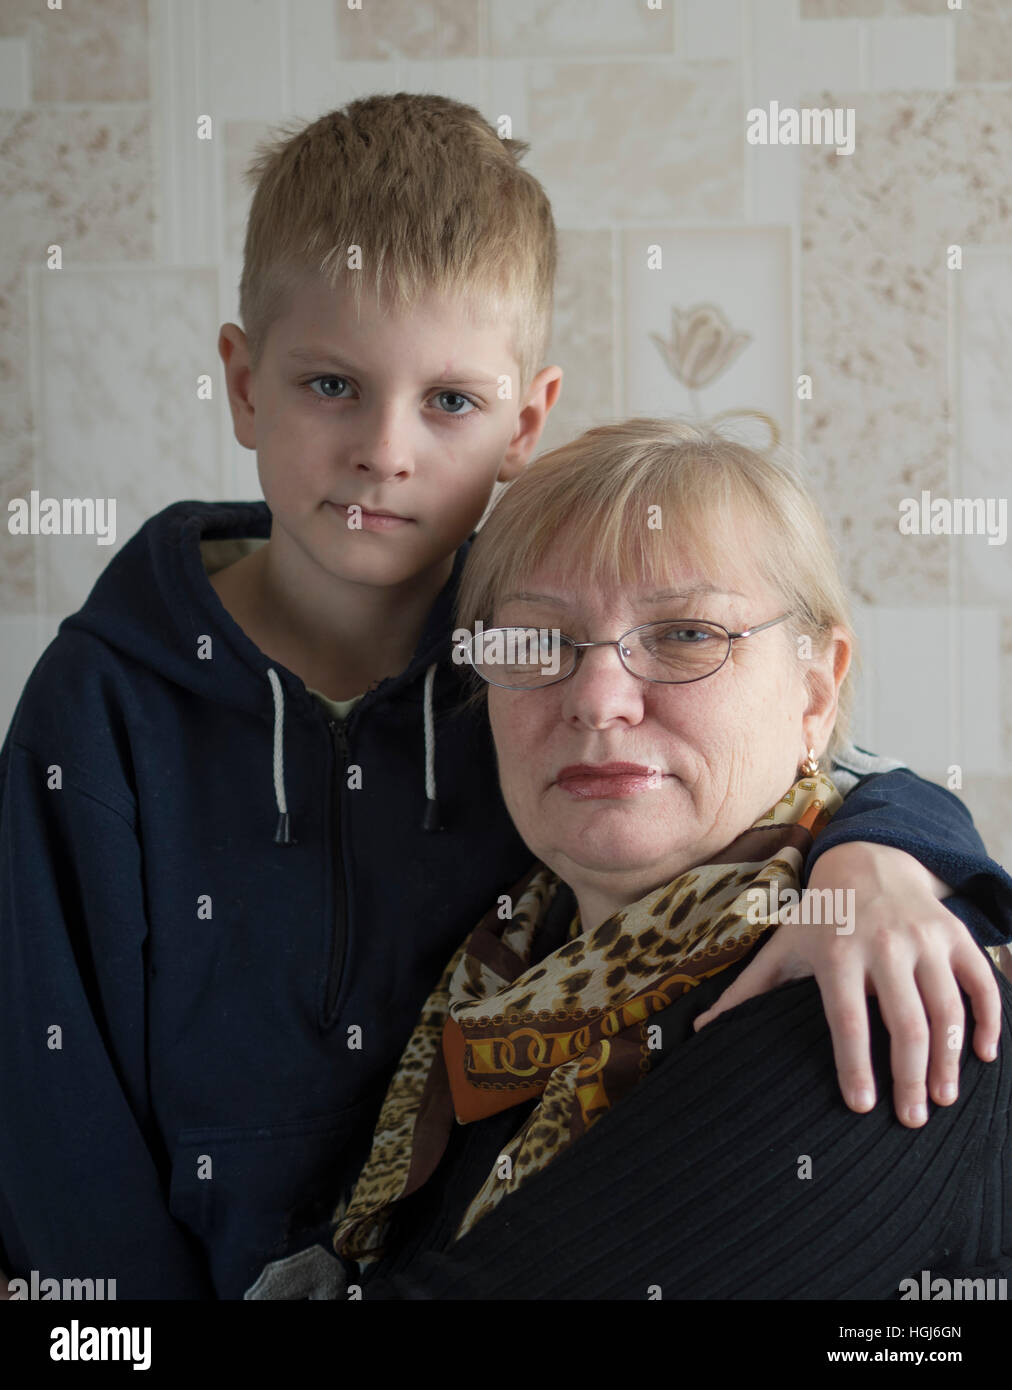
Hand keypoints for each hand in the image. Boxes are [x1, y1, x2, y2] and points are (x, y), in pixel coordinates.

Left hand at [693, 842, 1001, 1126]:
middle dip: (910, 1076)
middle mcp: (883, 944)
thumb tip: (701, 1030)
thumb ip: (746, 991)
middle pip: (904, 1021)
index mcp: (836, 951)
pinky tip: (984, 1057)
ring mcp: (924, 939)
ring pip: (946, 1008)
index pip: (846, 1018)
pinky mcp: (956, 936)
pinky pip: (982, 984)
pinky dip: (990, 1022)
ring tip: (943, 1099)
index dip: (854, 1064)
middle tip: (910, 1120)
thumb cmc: (821, 918)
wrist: (868, 863)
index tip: (860, 1107)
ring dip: (950, 1059)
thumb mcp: (781, 947)